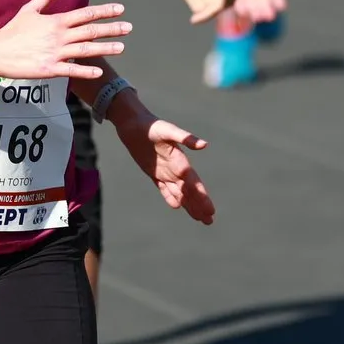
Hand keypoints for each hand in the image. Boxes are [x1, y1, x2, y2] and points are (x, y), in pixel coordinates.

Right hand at [0, 0, 131, 80]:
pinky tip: (99, 72)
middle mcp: (59, 36)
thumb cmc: (12, 30)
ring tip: (122, 48)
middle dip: (112, 29)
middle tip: (129, 28)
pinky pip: (71, 70)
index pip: (85, 14)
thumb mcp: (29, 9)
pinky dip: (86, 71)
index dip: (104, 11)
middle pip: (90, 31)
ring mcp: (55, 53)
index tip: (120, 9)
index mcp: (56, 21)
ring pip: (85, 50)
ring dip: (105, 48)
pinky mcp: (49, 69)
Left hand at [115, 105, 214, 224]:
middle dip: (200, 205)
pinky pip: (163, 187)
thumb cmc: (151, 125)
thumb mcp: (168, 130)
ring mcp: (164, 170)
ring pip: (179, 191)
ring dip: (189, 204)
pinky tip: (177, 206)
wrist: (132, 122)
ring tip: (199, 218)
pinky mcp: (152, 171)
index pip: (194, 182)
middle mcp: (175, 167)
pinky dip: (170, 197)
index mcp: (180, 160)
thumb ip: (186, 138)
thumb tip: (205, 145)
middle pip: (189, 190)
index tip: (210, 210)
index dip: (202, 196)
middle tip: (209, 220)